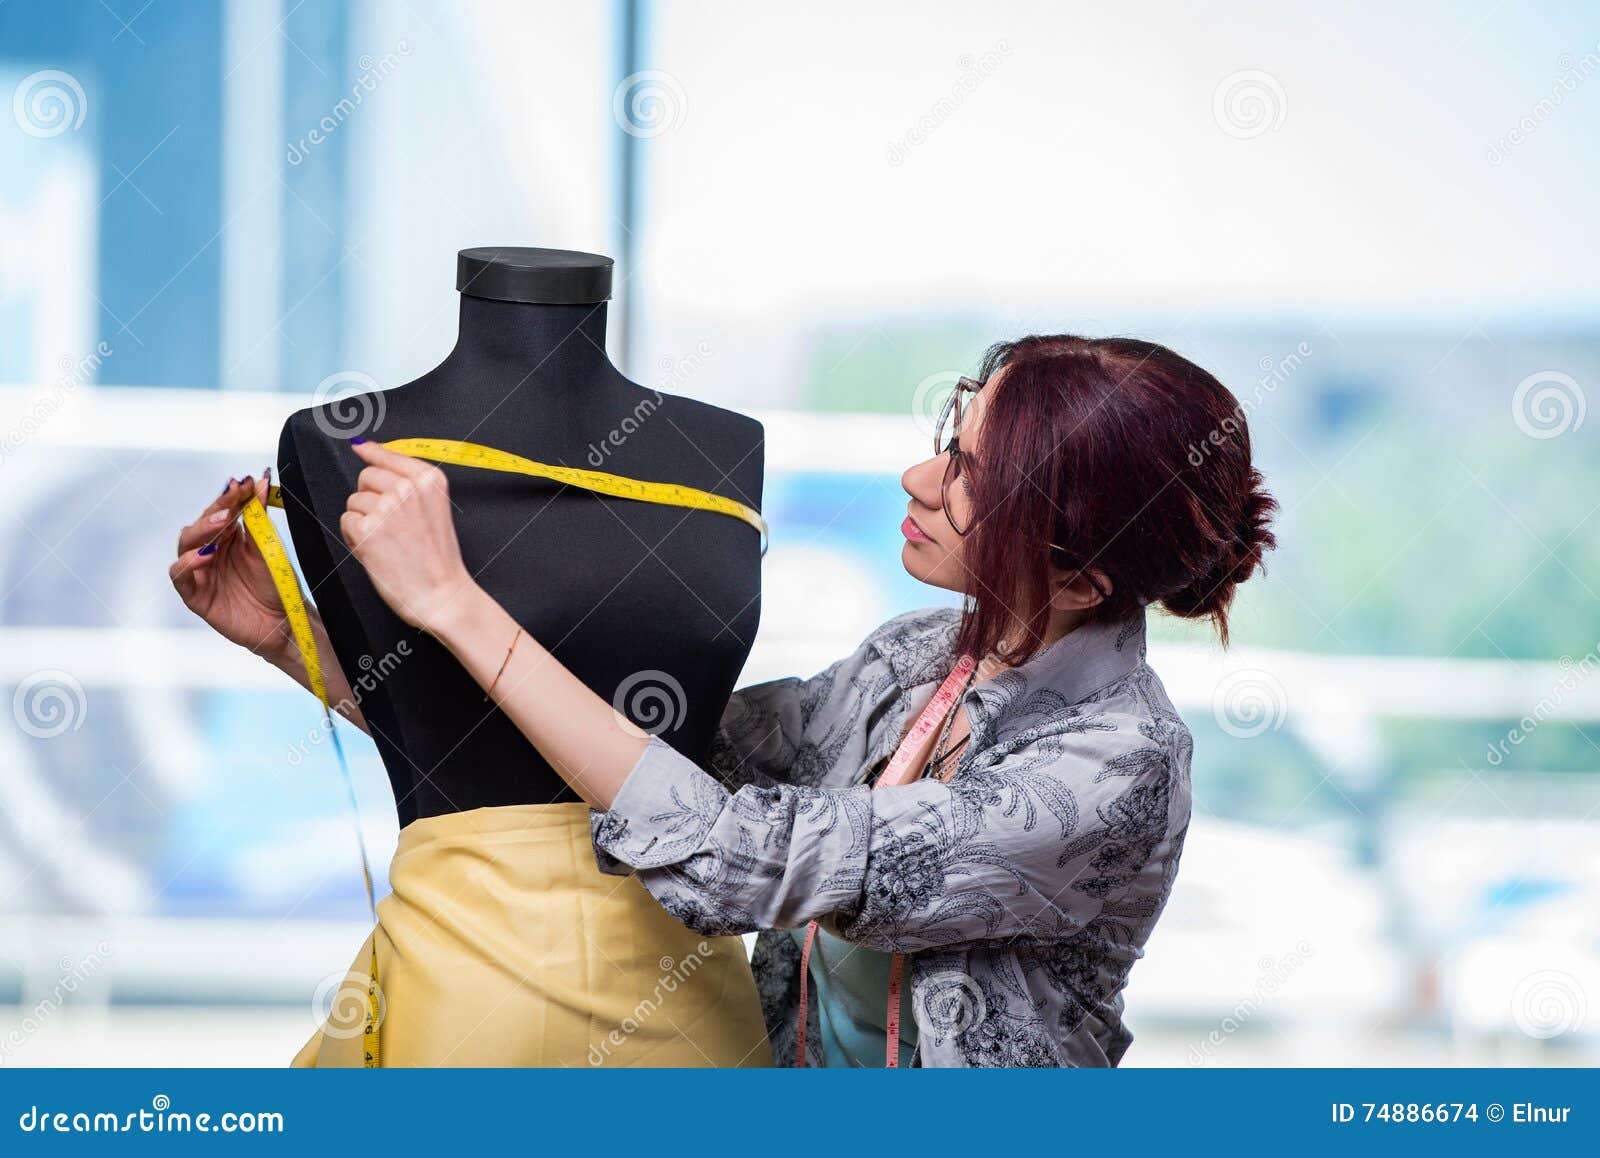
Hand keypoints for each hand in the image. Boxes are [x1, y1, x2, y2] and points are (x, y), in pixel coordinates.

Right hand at [170, 473, 292, 657]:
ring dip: (201, 532)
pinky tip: (205, 555)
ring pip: (185, 546)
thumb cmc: (275, 585)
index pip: (222, 511)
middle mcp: (210, 551)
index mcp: (228, 537)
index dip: (230, 496)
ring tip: (221, 524)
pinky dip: (188, 563)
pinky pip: (180, 576)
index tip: (245, 483)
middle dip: (214, 511)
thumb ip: (259, 518)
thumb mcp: (268, 548)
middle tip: (231, 501)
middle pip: (200, 525)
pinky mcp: (195, 595)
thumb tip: (260, 482)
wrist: (283, 622)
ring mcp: (201, 572)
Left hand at [342, 438, 478, 632]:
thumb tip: (362, 445)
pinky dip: (355, 537)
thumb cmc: (436, 556)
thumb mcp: (433, 505)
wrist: (441, 594)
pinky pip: (346, 520)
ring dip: (364, 520)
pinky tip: (376, 550)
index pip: (386, 454)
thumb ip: (404, 477)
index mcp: (429, 479)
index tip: (359, 447)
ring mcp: (387, 508)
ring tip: (387, 541)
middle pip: (367, 476)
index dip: (372, 455)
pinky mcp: (366, 529)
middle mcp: (408, 489)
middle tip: (393, 525)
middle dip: (371, 498)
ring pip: (355, 500)